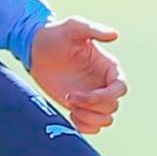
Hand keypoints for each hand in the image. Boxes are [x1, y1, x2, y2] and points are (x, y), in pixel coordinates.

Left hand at [29, 16, 126, 133]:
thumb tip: (115, 35)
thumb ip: (95, 30)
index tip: (87, 94)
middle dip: (92, 107)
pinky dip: (85, 127)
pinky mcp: (80, 107)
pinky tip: (71, 115)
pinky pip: (92, 127)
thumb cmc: (56, 34)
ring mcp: (92, 97)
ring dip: (89, 118)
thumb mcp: (75, 27)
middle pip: (112, 107)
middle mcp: (103, 84)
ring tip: (71, 106)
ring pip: (105, 120)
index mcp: (108, 68)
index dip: (106, 96)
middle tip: (70, 97)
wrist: (36, 48)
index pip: (120, 89)